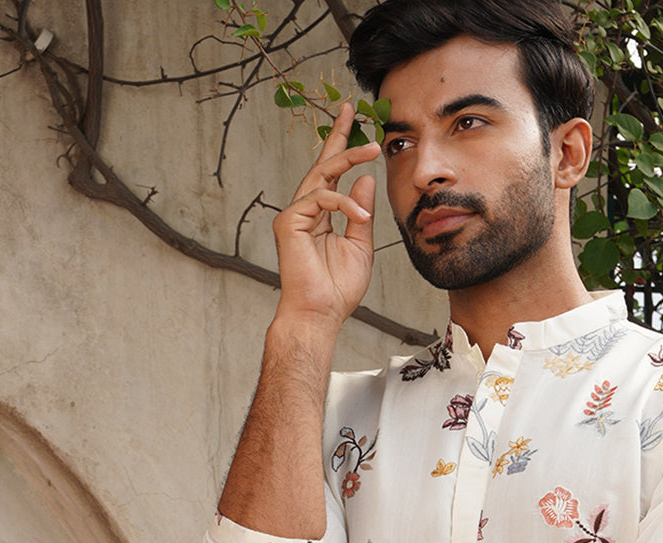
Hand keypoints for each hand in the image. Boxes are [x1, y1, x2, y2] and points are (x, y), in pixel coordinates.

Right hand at [272, 103, 379, 328]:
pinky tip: (359, 214)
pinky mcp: (289, 221)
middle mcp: (306, 210)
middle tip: (353, 110)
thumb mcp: (360, 245)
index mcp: (322, 214)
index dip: (341, 146)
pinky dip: (343, 202)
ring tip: (373, 151)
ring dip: (348, 158)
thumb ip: (361, 212)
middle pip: (322, 165)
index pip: (332, 174)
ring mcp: (295, 214)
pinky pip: (320, 198)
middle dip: (339, 136)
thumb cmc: (338, 287)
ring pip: (321, 174)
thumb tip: (365, 179)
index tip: (352, 119)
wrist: (321, 313)